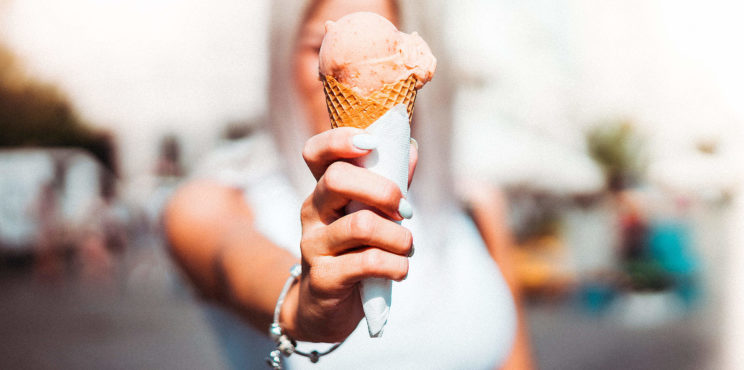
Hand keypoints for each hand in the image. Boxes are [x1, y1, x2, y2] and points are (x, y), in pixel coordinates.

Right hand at [281, 127, 417, 342]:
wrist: (325, 310)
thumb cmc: (354, 254)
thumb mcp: (370, 216)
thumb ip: (389, 183)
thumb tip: (411, 147)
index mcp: (323, 191)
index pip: (315, 152)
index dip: (339, 140)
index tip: (371, 143)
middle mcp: (312, 212)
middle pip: (337, 179)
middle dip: (383, 191)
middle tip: (404, 211)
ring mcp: (313, 245)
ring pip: (361, 224)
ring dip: (399, 236)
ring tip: (407, 247)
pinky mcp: (323, 277)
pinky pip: (368, 262)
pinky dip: (396, 265)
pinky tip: (400, 270)